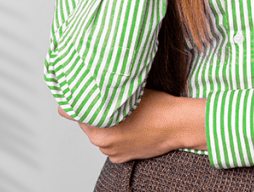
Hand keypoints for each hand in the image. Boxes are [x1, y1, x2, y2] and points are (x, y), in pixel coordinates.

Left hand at [57, 90, 206, 162]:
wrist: (179, 124)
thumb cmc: (157, 106)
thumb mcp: (127, 94)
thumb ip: (101, 96)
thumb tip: (78, 94)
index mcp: (99, 129)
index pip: (74, 114)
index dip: (80, 102)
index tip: (84, 94)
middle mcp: (102, 144)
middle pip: (89, 124)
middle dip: (96, 113)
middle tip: (111, 100)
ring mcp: (113, 153)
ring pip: (101, 134)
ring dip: (107, 124)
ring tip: (125, 112)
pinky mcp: (123, 158)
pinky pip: (112, 144)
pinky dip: (117, 136)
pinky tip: (131, 126)